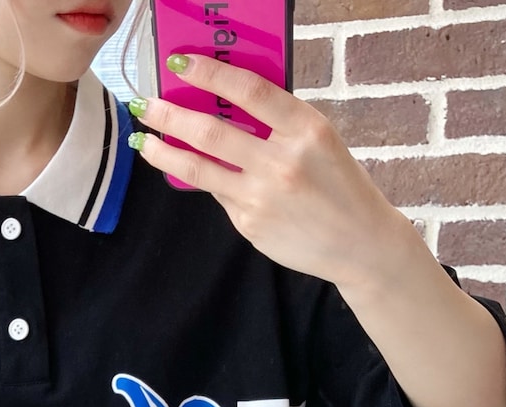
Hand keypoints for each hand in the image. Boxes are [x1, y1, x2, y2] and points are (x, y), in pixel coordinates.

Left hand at [130, 58, 408, 290]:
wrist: (360, 244)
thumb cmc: (340, 185)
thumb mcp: (320, 141)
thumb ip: (278, 124)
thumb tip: (224, 105)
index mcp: (306, 129)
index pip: (250, 91)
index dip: (211, 73)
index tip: (180, 63)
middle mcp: (282, 163)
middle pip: (211, 133)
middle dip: (171, 116)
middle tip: (144, 105)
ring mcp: (262, 197)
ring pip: (200, 169)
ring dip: (165, 152)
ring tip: (144, 141)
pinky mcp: (249, 224)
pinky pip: (220, 195)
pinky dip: (209, 182)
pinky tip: (201, 175)